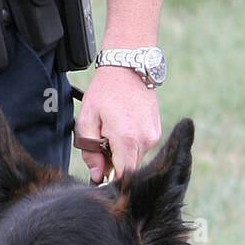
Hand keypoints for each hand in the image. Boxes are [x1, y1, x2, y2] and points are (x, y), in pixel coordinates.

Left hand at [75, 65, 161, 181]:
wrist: (128, 66)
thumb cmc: (104, 91)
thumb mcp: (87, 120)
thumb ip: (90, 151)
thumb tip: (97, 175)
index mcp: (127, 139)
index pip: (121, 175)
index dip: (109, 178)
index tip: (99, 173)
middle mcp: (145, 139)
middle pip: (128, 168)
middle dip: (114, 164)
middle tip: (101, 147)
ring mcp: (153, 135)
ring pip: (135, 158)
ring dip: (122, 154)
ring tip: (111, 133)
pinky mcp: (156, 131)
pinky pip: (142, 148)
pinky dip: (130, 144)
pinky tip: (122, 128)